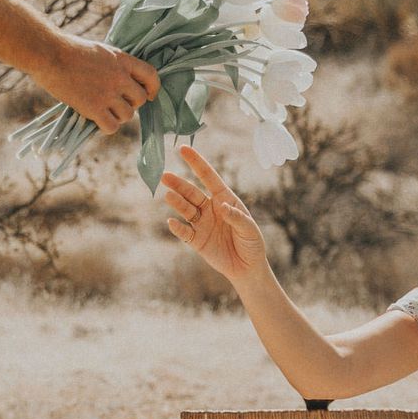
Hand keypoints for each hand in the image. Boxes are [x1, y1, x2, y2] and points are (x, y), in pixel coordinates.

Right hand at [33, 34, 159, 133]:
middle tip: (115, 103)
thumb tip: (126, 81)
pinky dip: (106, 127)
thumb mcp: (100, 51)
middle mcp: (119, 77)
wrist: (48, 54)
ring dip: (118, 116)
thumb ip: (116, 66)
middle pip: (140, 100)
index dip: (153, 89)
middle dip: (131, 104)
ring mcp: (107, 93)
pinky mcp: (94, 107)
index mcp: (122, 60)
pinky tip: (97, 120)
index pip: (151, 76)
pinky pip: (112, 126)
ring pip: (128, 115)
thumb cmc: (69, 50)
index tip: (148, 95)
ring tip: (103, 110)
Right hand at [162, 145, 266, 280]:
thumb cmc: (252, 244)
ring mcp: (202, 224)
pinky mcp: (196, 241)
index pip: (208, 177)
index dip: (196, 163)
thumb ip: (236, 217)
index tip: (183, 150)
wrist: (247, 268)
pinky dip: (177, 228)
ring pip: (185, 209)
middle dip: (179, 184)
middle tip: (165, 176)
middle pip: (191, 192)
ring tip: (168, 196)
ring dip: (176, 203)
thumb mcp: (249, 229)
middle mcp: (210, 208)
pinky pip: (184, 232)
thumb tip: (221, 206)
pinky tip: (171, 222)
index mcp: (225, 199)